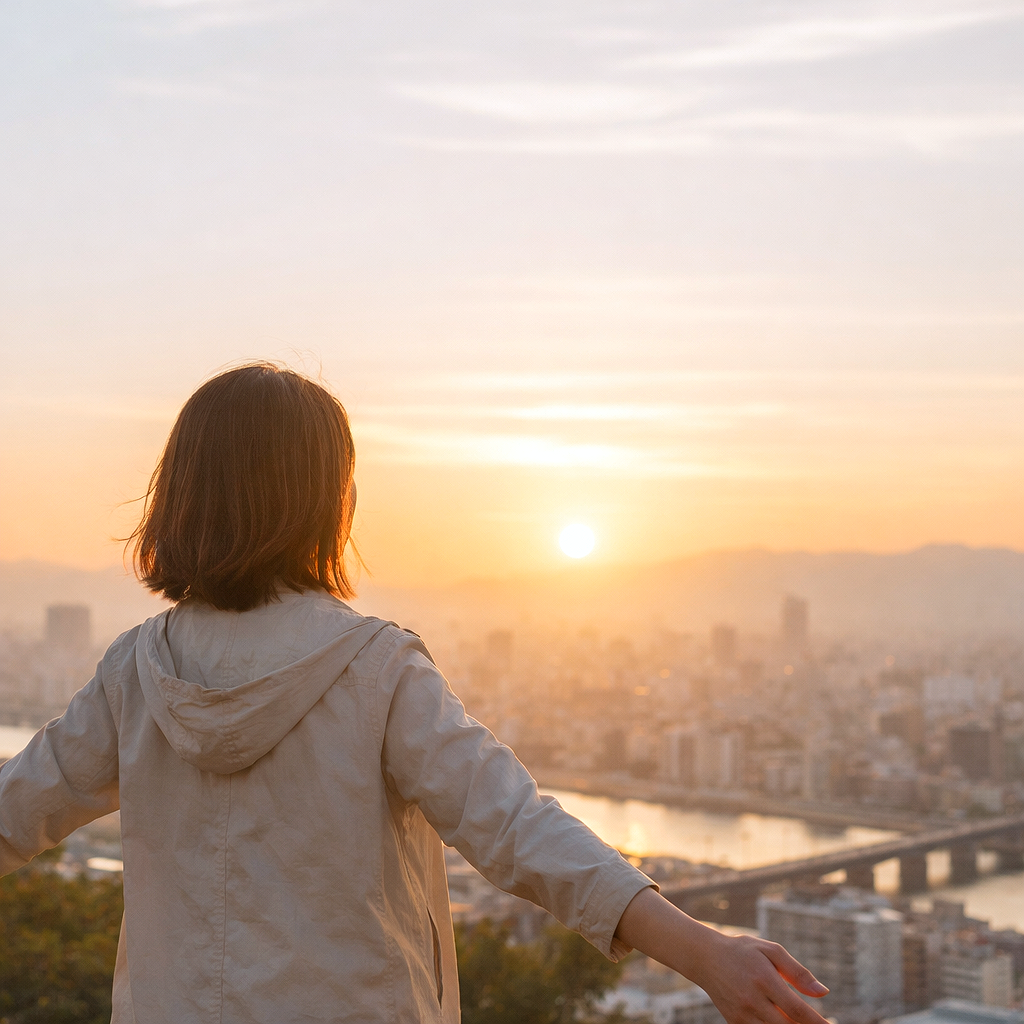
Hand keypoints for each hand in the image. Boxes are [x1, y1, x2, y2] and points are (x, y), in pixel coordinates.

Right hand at [614, 888, 829, 1023]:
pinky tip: (779, 1021)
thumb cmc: (743, 951)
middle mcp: (752, 999)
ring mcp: (742, 1014)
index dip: (817, 1023)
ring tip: (798, 1022)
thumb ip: (798, 972)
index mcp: (764, 978)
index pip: (797, 1010)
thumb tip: (823, 993)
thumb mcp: (770, 950)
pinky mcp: (734, 1022)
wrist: (705, 958)